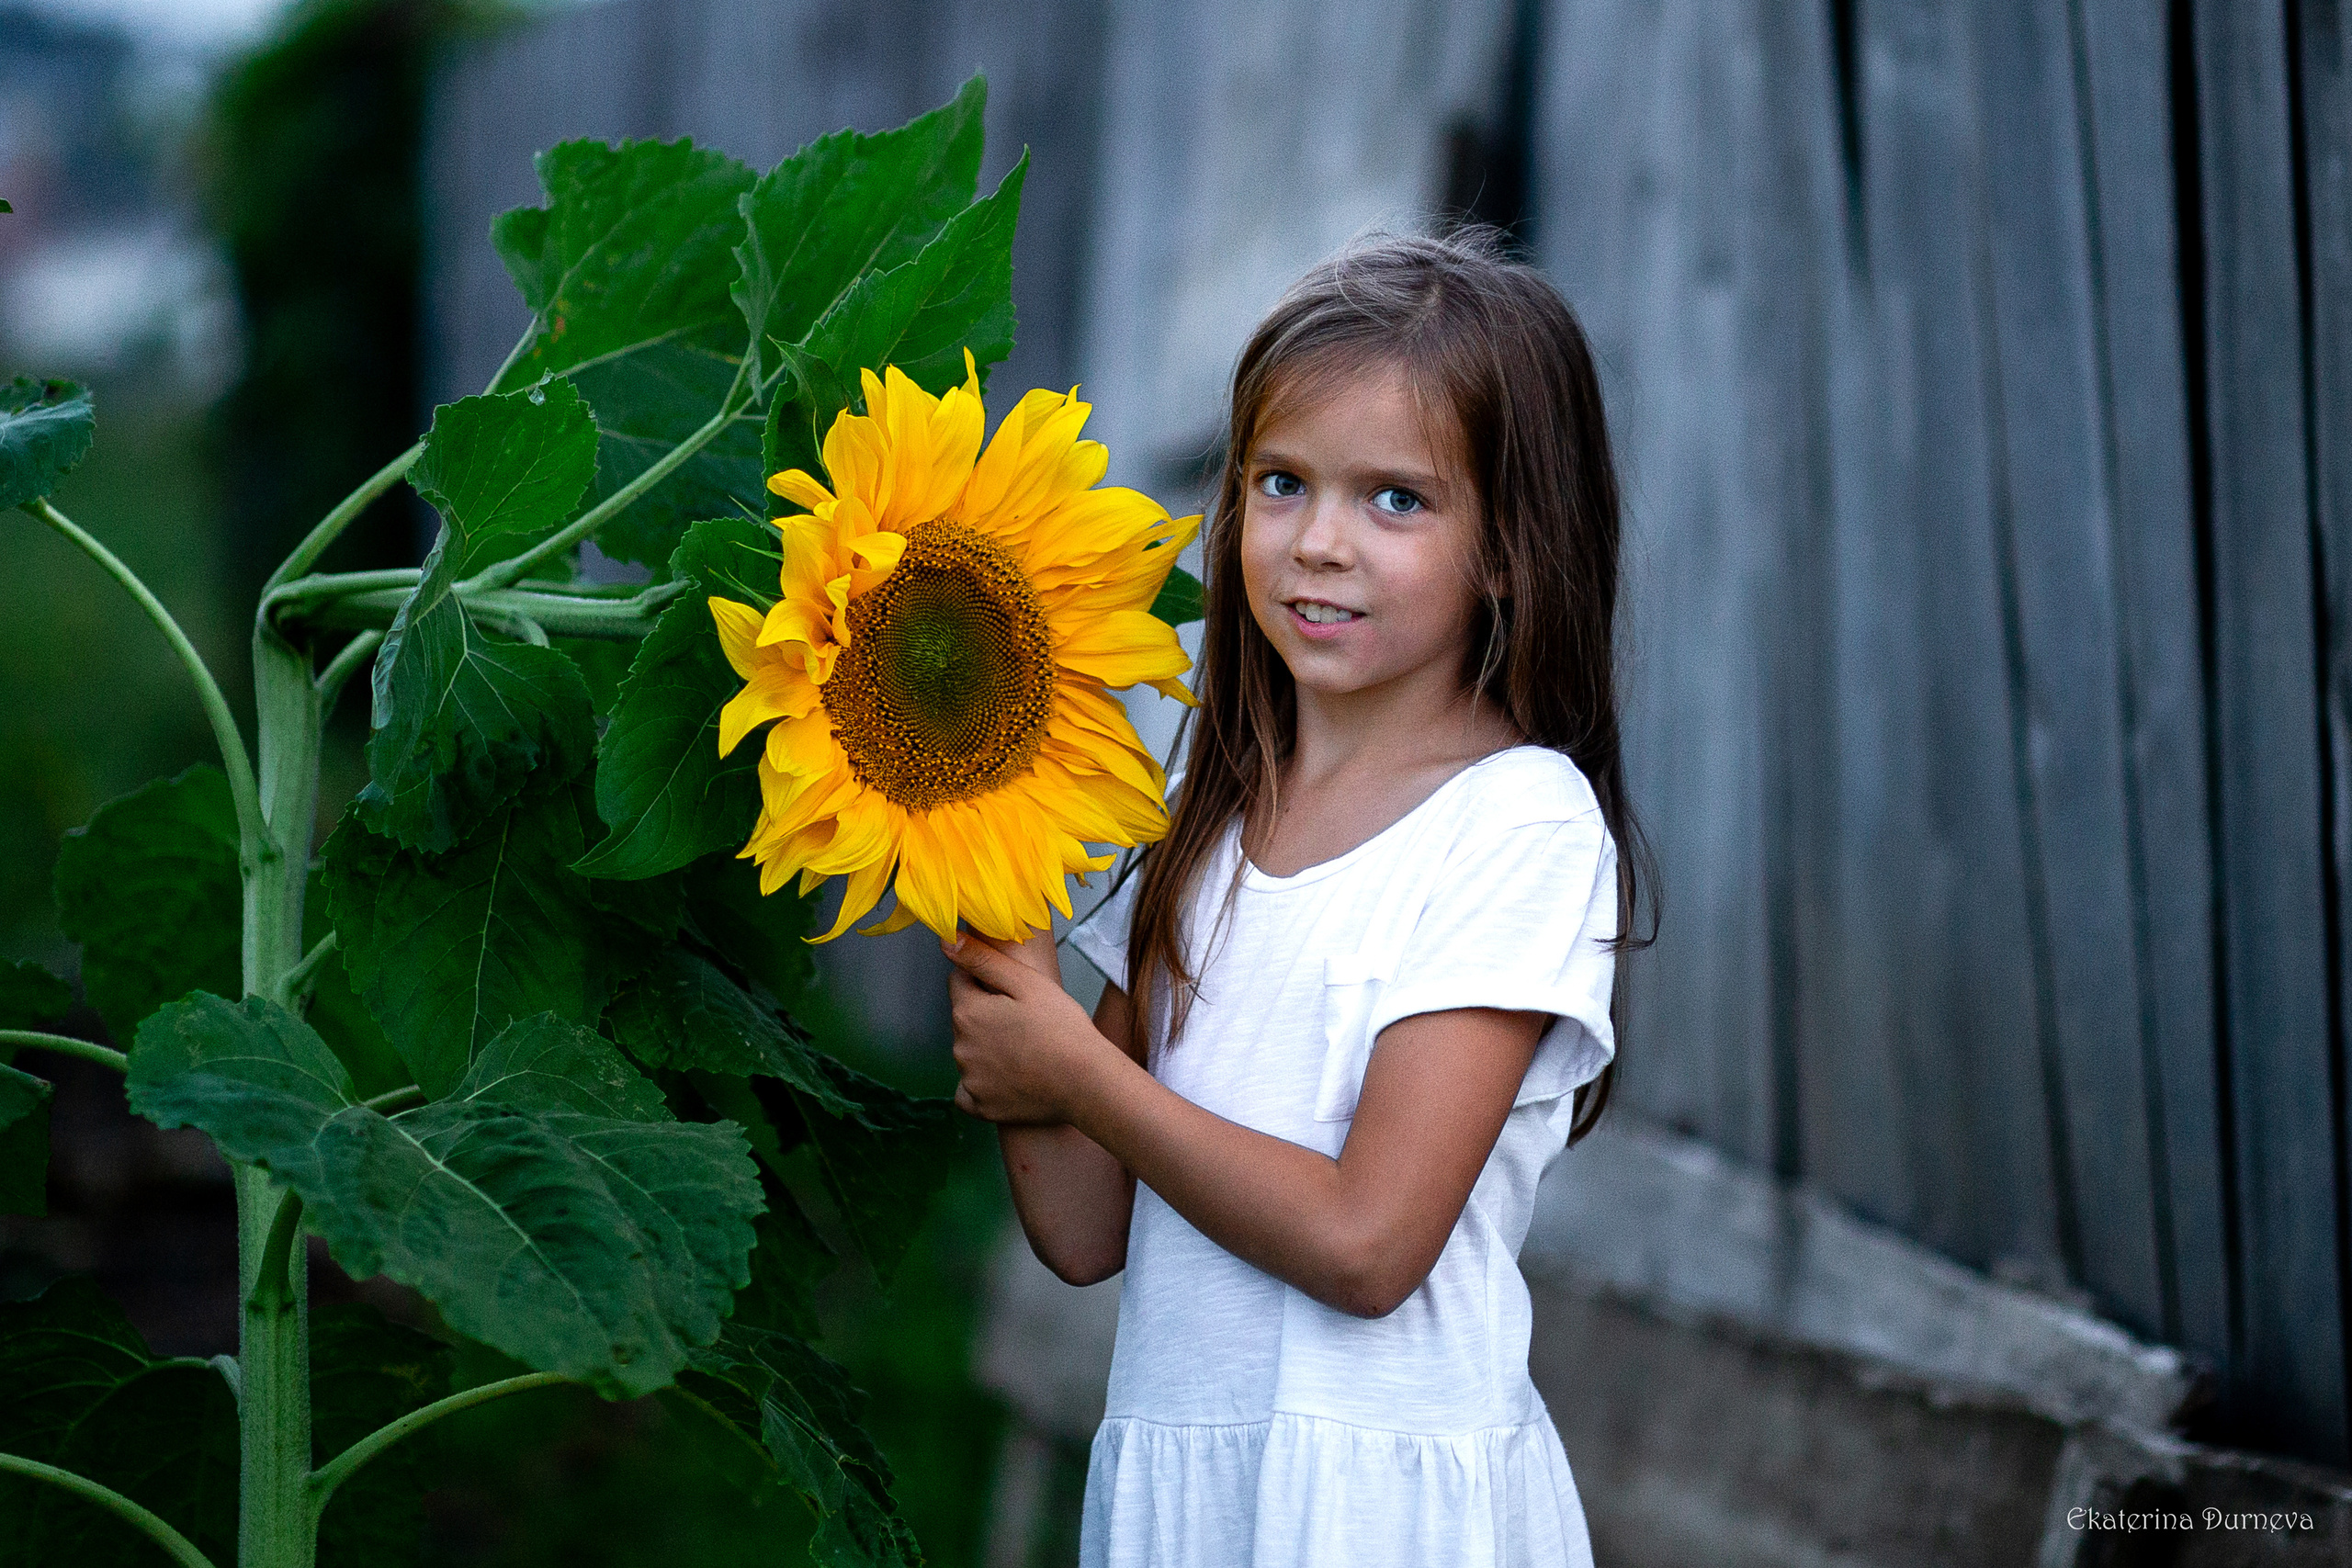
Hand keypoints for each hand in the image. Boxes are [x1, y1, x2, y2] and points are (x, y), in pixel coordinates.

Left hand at [942, 929, 1116, 1124]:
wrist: (1086, 1082)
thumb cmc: (1062, 1028)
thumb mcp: (1026, 982)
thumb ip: (983, 959)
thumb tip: (946, 940)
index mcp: (968, 1012)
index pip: (959, 982)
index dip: (985, 982)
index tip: (1014, 994)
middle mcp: (960, 1047)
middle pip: (964, 1019)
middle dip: (986, 1015)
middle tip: (1026, 1022)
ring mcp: (969, 1079)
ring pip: (970, 1053)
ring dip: (987, 1049)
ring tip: (1026, 1050)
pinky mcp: (981, 1106)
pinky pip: (969, 1091)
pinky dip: (983, 1085)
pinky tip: (1009, 1079)